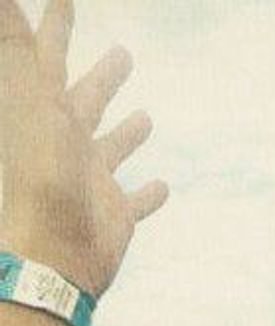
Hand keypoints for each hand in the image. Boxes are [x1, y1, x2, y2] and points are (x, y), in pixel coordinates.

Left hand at [0, 0, 166, 296]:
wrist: (52, 255)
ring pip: (113, 148)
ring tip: (145, 116)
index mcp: (46, 113)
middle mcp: (68, 144)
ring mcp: (93, 181)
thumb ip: (17, 50)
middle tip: (123, 54)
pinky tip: (163, 187)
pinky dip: (149, 195)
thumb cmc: (39, 177)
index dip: (56, 26)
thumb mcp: (31, 101)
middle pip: (87, 101)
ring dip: (127, 133)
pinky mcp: (115, 216)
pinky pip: (136, 202)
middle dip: (103, 78)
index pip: (49, 58)